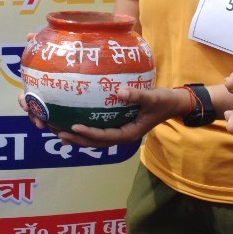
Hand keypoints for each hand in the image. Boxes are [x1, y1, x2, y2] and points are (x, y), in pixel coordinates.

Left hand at [29, 85, 191, 146]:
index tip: (75, 127)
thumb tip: (118, 91)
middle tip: (59, 132)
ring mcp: (121, 132)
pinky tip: (73, 124)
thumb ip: (137, 95)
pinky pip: (100, 131)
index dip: (89, 133)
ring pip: (96, 139)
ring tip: (59, 133)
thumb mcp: (153, 97)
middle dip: (78, 139)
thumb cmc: (164, 101)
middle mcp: (123, 136)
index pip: (106, 136)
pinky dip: (86, 130)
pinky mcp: (119, 125)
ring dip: (78, 138)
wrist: (173, 104)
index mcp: (130, 133)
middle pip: (97, 142)